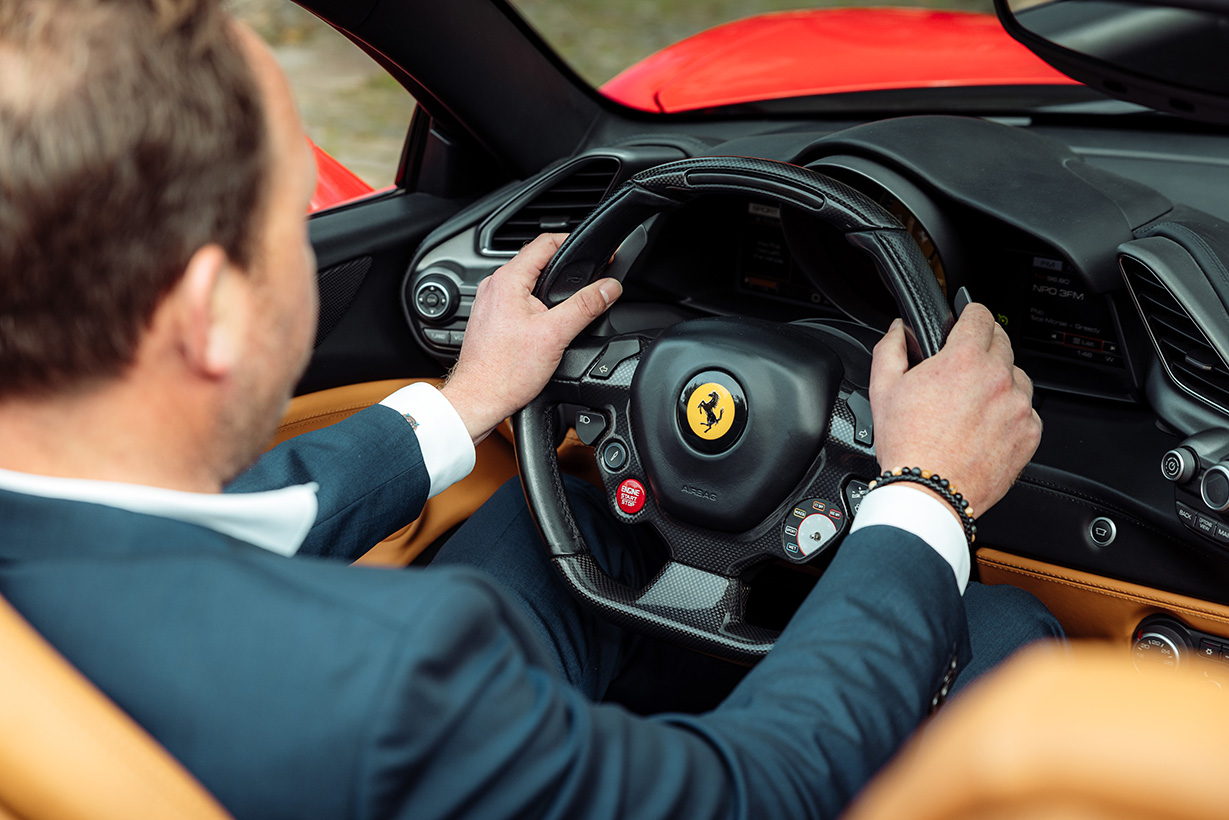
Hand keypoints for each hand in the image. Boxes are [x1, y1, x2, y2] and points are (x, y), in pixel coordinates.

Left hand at [440, 234, 621, 443]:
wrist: (479, 400)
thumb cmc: (505, 373)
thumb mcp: (555, 335)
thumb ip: (585, 306)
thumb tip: (609, 288)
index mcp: (507, 280)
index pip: (545, 243)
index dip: (574, 243)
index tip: (596, 253)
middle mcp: (494, 287)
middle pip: (537, 262)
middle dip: (565, 268)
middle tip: (590, 277)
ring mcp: (489, 303)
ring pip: (527, 282)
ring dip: (550, 288)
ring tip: (571, 300)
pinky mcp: (490, 319)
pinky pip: (517, 300)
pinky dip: (536, 303)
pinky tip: (547, 321)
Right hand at [868, 305, 1041, 516]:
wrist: (930, 493)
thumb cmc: (907, 445)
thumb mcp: (883, 389)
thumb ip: (891, 348)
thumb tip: (899, 329)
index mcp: (964, 359)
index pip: (980, 315)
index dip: (970, 313)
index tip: (966, 319)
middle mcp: (999, 378)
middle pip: (1002, 341)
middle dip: (983, 345)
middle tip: (963, 365)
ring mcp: (1019, 407)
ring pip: (1017, 376)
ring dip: (1000, 379)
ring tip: (973, 401)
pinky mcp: (1030, 434)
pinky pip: (1027, 411)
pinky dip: (1011, 413)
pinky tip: (985, 426)